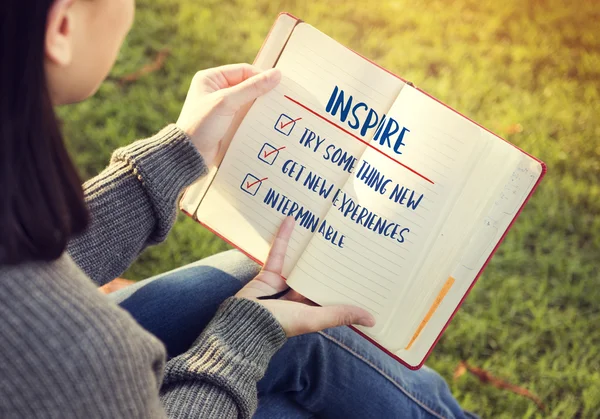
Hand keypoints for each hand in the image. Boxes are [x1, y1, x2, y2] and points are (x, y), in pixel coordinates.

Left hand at [176, 63, 280, 164]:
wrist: (190, 155)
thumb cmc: (201, 125)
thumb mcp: (227, 102)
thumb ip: (252, 88)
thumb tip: (276, 75)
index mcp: (211, 78)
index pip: (243, 71)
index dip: (261, 76)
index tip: (278, 85)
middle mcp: (216, 90)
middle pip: (247, 86)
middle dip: (262, 92)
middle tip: (281, 98)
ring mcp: (222, 107)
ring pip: (248, 102)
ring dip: (260, 106)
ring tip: (277, 111)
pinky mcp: (227, 122)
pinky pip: (246, 115)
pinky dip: (256, 118)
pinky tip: (267, 122)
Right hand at [236, 217, 375, 336]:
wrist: (245, 322)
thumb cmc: (282, 323)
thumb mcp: (315, 318)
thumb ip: (341, 315)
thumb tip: (373, 320)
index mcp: (312, 309)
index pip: (332, 292)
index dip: (346, 281)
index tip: (362, 266)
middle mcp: (299, 297)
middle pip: (317, 274)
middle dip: (329, 260)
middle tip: (345, 239)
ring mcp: (283, 284)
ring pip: (299, 262)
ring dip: (308, 246)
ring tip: (322, 227)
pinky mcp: (268, 273)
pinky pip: (279, 252)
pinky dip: (284, 237)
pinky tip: (292, 220)